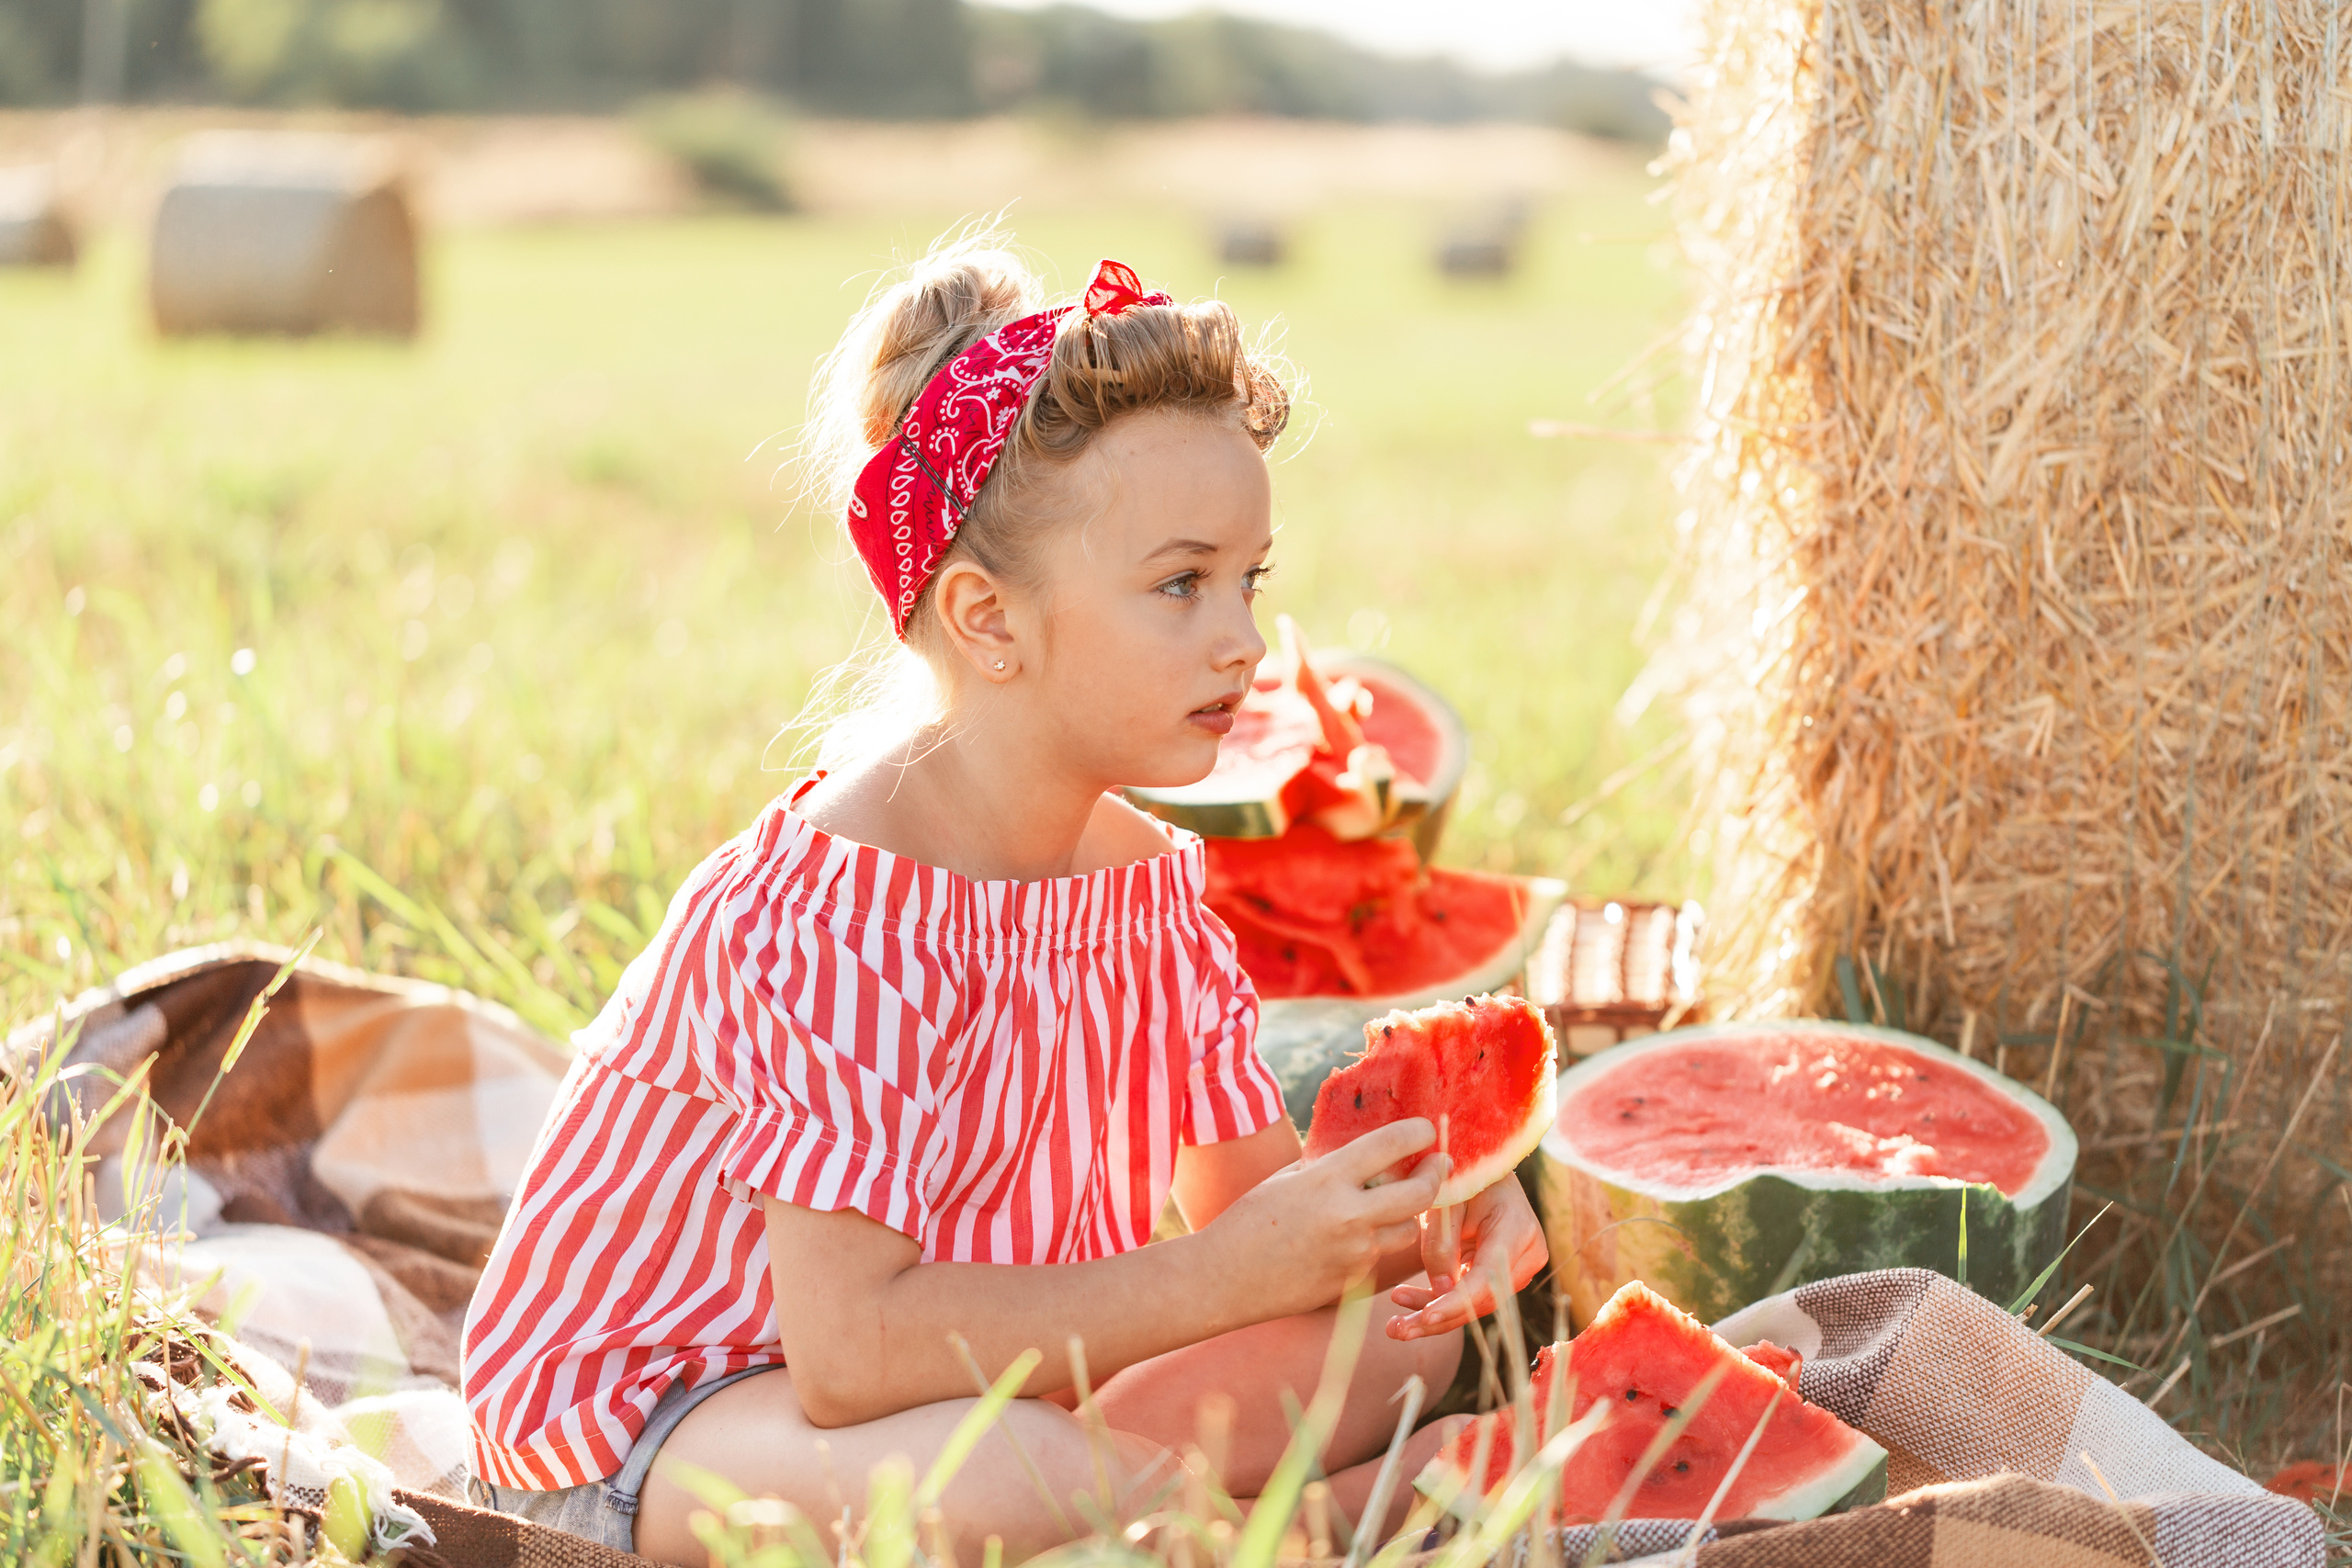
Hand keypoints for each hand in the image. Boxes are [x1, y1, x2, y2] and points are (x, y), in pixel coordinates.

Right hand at [1197, 1118, 1446, 1323]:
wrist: (1223, 1280)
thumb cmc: (1248, 1222)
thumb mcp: (1287, 1179)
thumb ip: (1330, 1168)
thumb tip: (1369, 1156)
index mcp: (1328, 1179)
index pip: (1391, 1144)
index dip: (1418, 1132)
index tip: (1427, 1128)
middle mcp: (1349, 1215)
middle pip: (1420, 1193)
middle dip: (1436, 1175)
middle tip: (1439, 1165)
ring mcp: (1355, 1253)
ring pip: (1408, 1229)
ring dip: (1405, 1215)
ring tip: (1392, 1204)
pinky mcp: (1354, 1282)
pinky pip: (1380, 1256)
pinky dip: (1374, 1244)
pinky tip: (1349, 1240)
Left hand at [1386, 1175, 1547, 1339]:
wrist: (1478, 1168)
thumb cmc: (1459, 1176)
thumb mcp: (1444, 1202)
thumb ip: (1440, 1245)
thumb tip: (1439, 1294)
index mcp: (1517, 1228)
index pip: (1487, 1278)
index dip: (1456, 1302)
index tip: (1425, 1317)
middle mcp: (1527, 1253)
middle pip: (1482, 1300)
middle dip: (1438, 1318)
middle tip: (1397, 1330)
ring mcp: (1518, 1267)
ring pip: (1474, 1305)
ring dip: (1434, 1315)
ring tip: (1395, 1325)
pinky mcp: (1501, 1275)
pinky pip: (1470, 1297)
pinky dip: (1439, 1302)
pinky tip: (1406, 1301)